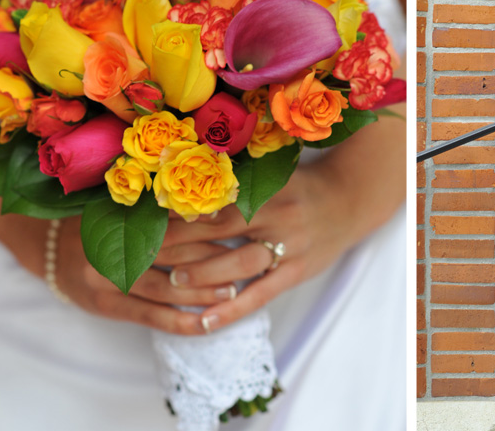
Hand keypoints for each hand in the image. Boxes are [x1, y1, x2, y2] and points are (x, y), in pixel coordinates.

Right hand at [52, 217, 235, 334]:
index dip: (208, 222)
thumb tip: (215, 206)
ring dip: (202, 292)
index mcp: (124, 216)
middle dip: (214, 259)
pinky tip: (205, 325)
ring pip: (166, 288)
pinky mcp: (106, 305)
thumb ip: (161, 205)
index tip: (240, 223)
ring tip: (233, 293)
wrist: (49, 246)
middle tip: (248, 262)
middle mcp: (116, 246)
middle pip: (175, 254)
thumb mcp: (125, 204)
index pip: (175, 220)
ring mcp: (109, 278)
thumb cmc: (100, 220)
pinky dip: (180, 322)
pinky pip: (150, 317)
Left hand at [158, 164, 361, 333]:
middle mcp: (278, 215)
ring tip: (171, 282)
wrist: (350, 200)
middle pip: (222, 229)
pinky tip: (206, 321)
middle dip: (180, 241)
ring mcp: (289, 245)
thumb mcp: (273, 173)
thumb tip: (181, 180)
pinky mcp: (297, 271)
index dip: (181, 208)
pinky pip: (262, 294)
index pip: (216, 198)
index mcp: (268, 187)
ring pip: (239, 264)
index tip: (147, 216)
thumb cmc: (301, 186)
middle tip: (144, 252)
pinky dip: (233, 309)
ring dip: (203, 274)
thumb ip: (236, 178)